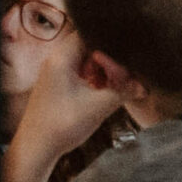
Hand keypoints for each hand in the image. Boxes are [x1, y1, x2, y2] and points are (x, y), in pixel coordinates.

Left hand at [13, 34, 118, 172]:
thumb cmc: (61, 126)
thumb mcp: (99, 106)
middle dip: (109, 57)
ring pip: (85, 60)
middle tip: (123, 71)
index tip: (128, 47)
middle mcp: (56, 61)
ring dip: (102, 69)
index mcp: (61, 58)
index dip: (110, 38)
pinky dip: (93, 78)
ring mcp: (55, 73)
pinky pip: (79, 73)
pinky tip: (104, 91)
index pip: (89, 32)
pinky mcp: (57, 86)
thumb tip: (144, 85)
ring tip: (116, 82)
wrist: (36, 149)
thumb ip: (124, 90)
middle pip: (89, 46)